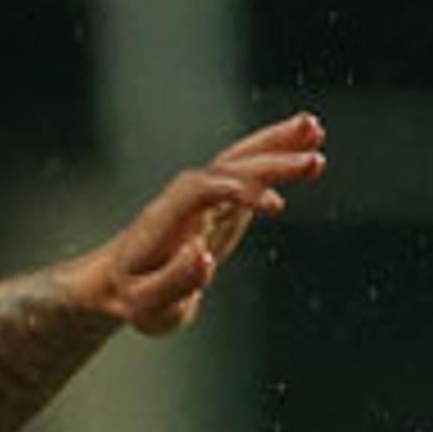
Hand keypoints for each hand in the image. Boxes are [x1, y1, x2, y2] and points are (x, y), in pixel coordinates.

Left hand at [57, 112, 324, 336]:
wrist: (118, 280)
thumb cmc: (133, 297)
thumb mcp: (146, 303)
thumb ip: (174, 282)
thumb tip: (203, 256)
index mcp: (165, 219)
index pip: (202, 191)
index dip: (237, 192)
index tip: (273, 207)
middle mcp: (184, 198)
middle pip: (227, 168)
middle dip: (268, 161)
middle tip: (314, 159)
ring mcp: (203, 197)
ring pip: (240, 161)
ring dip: (276, 145)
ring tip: (315, 128)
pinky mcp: (220, 202)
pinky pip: (250, 174)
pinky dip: (277, 158)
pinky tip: (308, 149)